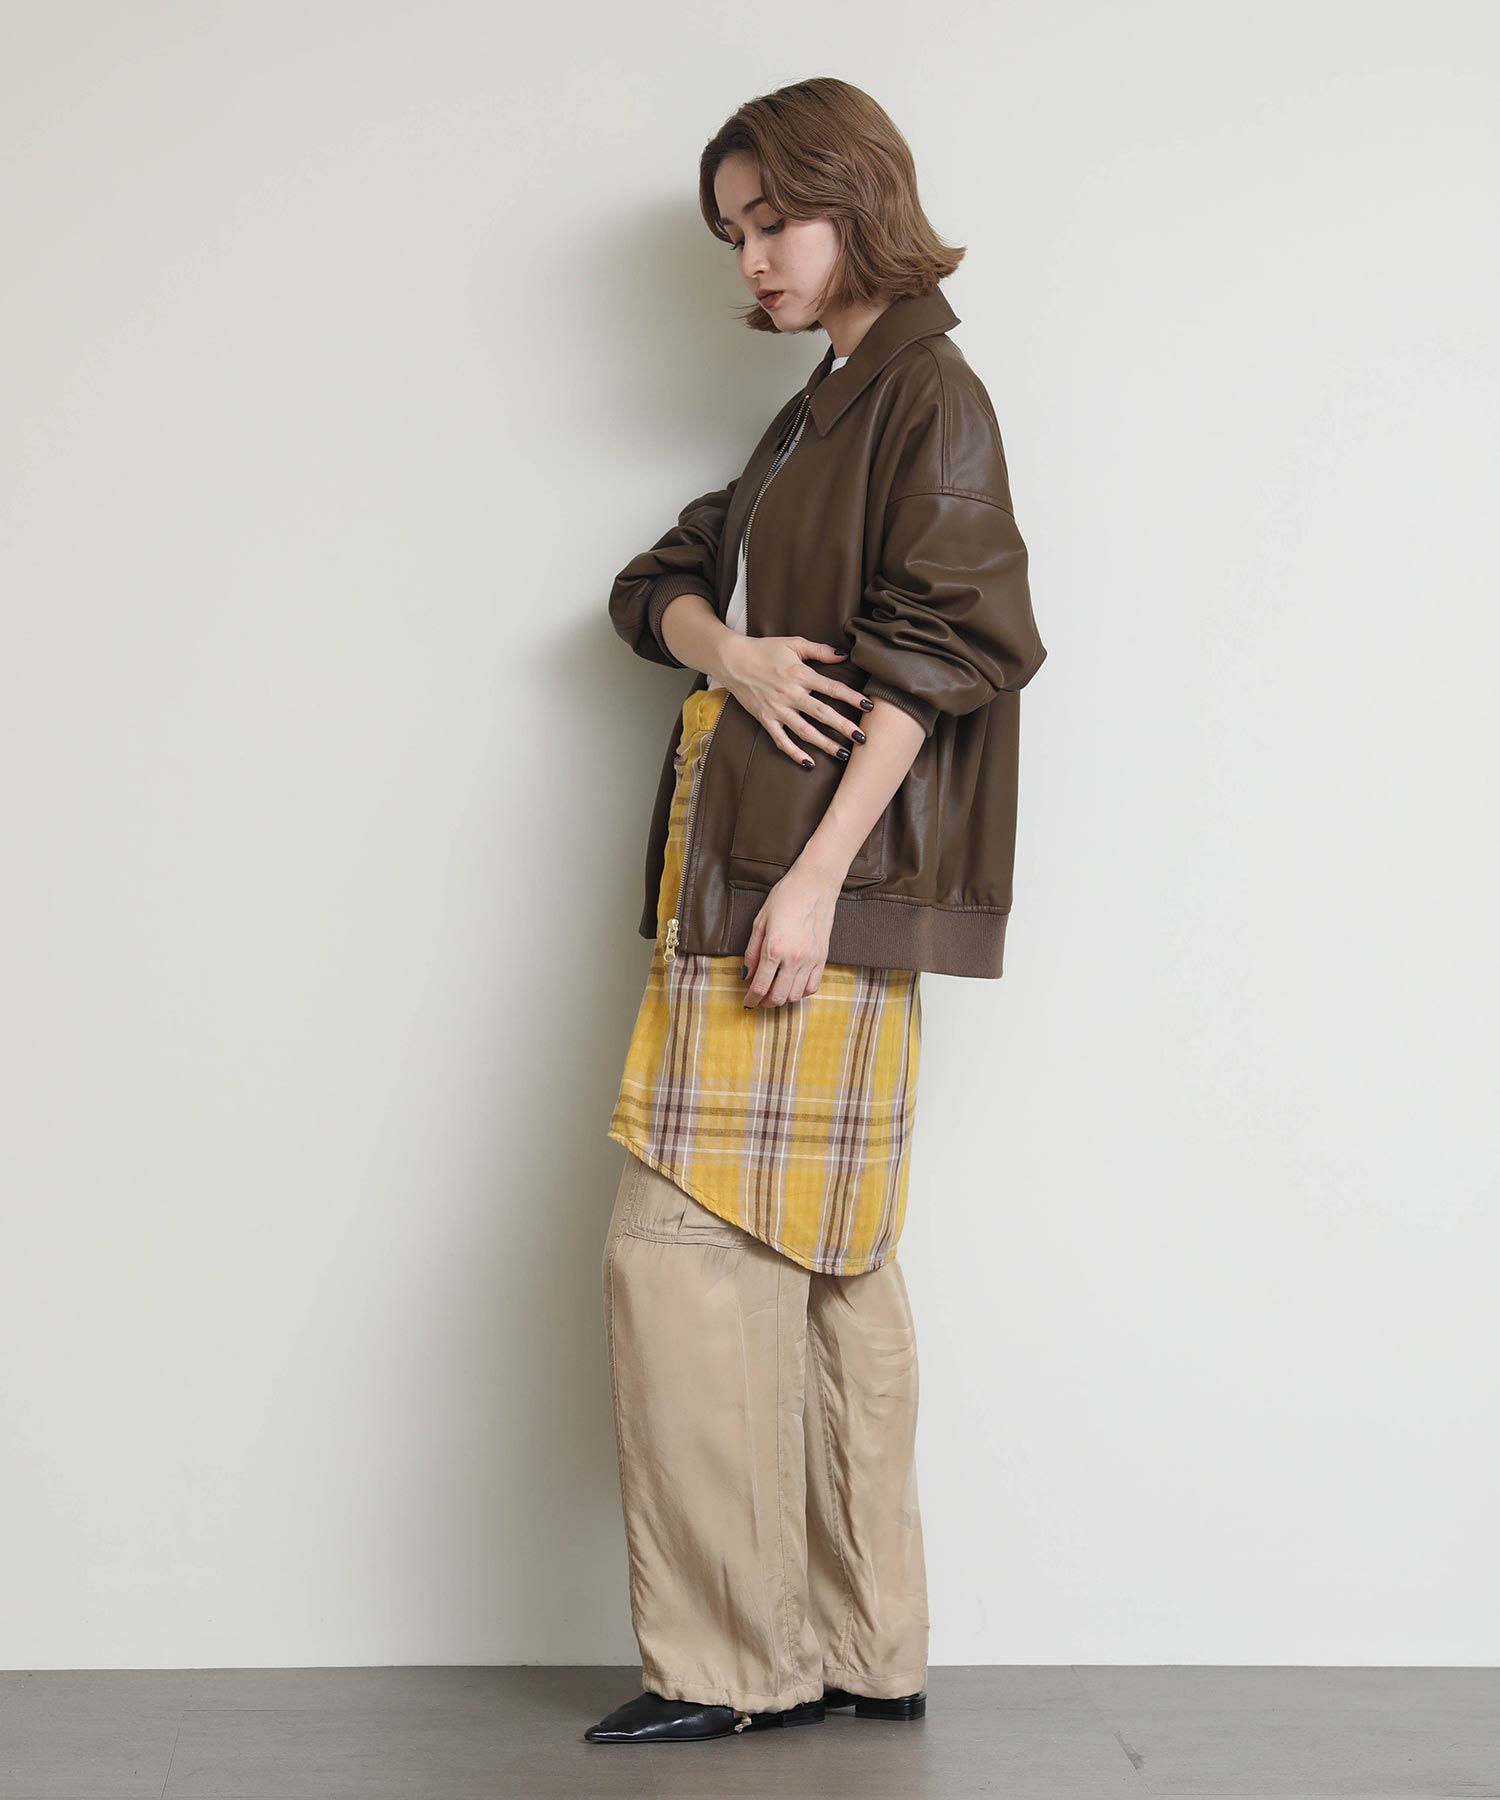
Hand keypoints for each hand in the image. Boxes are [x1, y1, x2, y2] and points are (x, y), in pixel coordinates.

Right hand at [716, 634, 873, 767]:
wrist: (731, 660)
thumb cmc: (764, 649)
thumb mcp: (793, 643)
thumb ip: (819, 650)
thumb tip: (844, 655)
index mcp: (799, 674)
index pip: (831, 688)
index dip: (851, 697)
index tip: (869, 706)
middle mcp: (789, 694)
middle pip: (822, 714)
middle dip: (844, 726)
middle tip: (862, 738)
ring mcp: (777, 709)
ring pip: (805, 731)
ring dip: (825, 744)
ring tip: (844, 754)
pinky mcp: (765, 720)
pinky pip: (781, 740)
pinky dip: (794, 753)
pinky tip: (809, 763)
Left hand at [741, 860, 841, 1007]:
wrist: (815, 885)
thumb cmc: (785, 898)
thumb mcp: (760, 922)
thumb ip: (752, 952)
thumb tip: (746, 975)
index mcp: (774, 949)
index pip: (760, 986)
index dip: (751, 999)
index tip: (747, 1002)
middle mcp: (793, 959)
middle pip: (778, 997)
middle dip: (765, 1002)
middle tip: (758, 999)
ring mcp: (811, 960)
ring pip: (795, 995)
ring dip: (782, 998)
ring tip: (774, 991)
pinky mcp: (822, 958)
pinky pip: (812, 986)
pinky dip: (801, 992)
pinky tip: (793, 985)